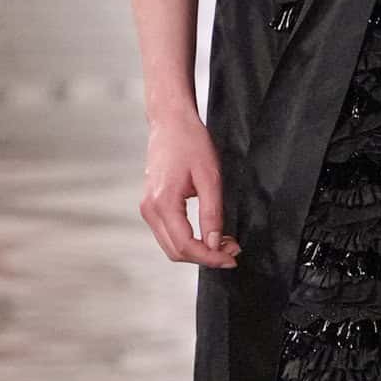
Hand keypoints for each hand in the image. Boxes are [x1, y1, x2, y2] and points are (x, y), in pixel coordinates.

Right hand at [140, 113, 240, 269]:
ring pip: (171, 246)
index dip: (211, 257)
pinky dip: (189, 240)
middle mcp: (150, 209)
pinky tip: (209, 233)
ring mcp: (148, 208)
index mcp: (162, 203)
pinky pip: (169, 234)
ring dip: (198, 250)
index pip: (186, 245)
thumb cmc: (190, 142)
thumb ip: (212, 213)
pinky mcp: (152, 205)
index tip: (232, 258)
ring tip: (224, 242)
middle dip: (206, 256)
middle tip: (232, 250)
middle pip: (176, 252)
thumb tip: (214, 244)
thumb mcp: (209, 177)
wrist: (170, 122)